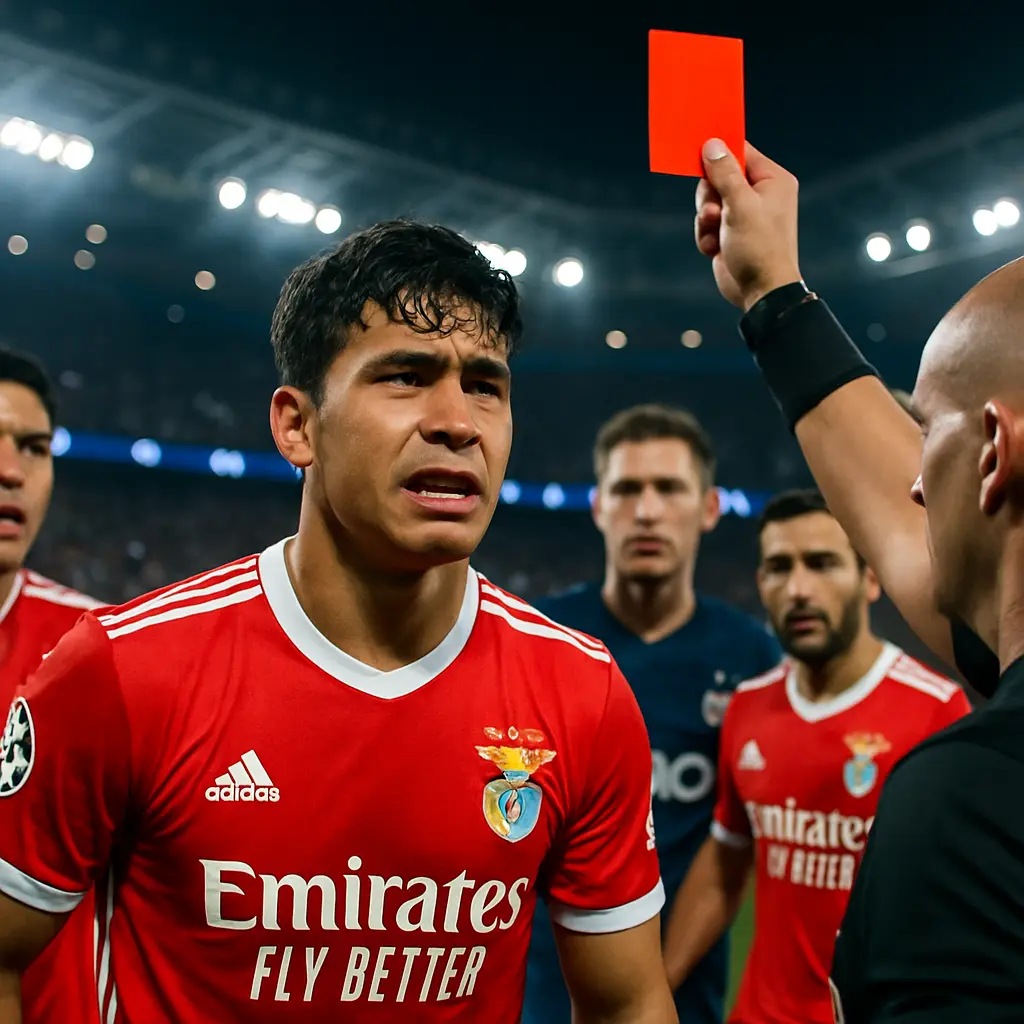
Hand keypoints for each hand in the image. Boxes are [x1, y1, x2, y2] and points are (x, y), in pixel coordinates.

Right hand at [695, 139, 802, 310]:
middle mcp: (760, 194)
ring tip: (714, 233)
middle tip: (712, 211)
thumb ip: (724, 173)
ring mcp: (744, 215)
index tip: (696, 153)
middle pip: (719, 177)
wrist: (761, 291)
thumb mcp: (739, 205)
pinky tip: (714, 248)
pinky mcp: (731, 233)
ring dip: (705, 219)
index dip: (718, 153)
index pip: (741, 152)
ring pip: (709, 201)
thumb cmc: (758, 246)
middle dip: (709, 196)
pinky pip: (707, 224)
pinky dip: (706, 235)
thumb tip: (712, 144)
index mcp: (772, 180)